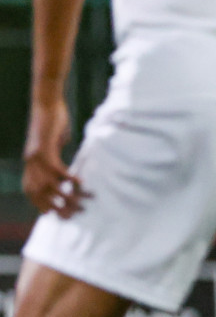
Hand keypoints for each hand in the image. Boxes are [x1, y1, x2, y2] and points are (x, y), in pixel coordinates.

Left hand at [22, 98, 88, 216]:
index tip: (54, 214)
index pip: (30, 191)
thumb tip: (63, 164)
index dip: (41, 205)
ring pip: (50, 186)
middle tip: (73, 215)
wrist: (46, 101)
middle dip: (56, 207)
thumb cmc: (52, 119)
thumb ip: (56, 154)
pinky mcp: (45, 149)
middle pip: (40, 194)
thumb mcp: (53, 141)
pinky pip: (58, 171)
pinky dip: (70, 179)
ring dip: (67, 197)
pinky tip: (81, 183)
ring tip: (83, 203)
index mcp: (30, 162)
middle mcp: (30, 162)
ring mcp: (36, 157)